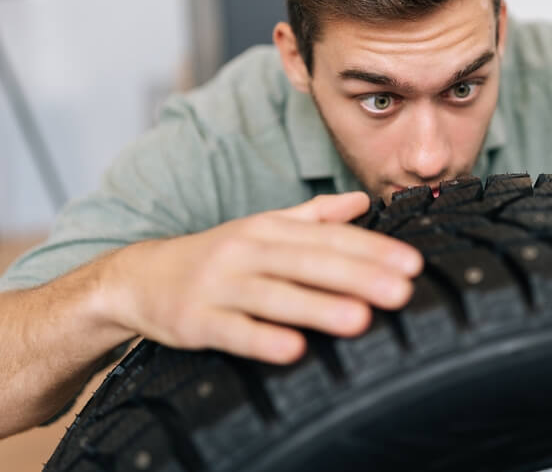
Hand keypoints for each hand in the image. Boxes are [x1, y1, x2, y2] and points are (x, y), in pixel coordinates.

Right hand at [101, 192, 422, 363]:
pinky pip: (233, 331)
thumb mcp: (261, 228)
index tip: (411, 264)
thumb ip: (313, 216)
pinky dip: (262, 339)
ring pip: (275, 295)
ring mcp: (220, 286)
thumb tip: (361, 201)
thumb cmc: (215, 255)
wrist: (140, 278)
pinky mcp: (197, 321)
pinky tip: (293, 350)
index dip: (371, 249)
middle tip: (400, 291)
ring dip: (318, 307)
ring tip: (360, 319)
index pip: (329, 237)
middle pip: (309, 262)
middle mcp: (246, 251)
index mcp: (268, 229)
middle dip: (358, 275)